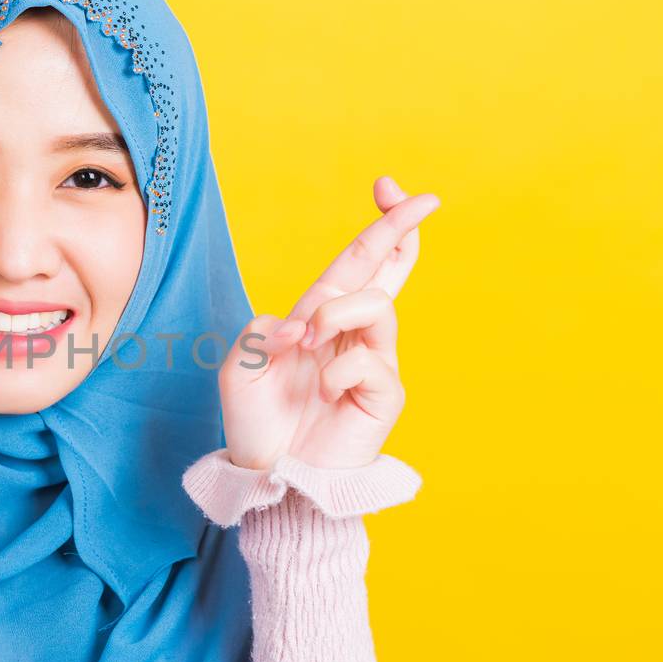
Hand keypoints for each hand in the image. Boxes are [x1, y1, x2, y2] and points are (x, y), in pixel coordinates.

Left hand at [220, 176, 439, 470]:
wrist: (271, 476)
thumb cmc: (257, 425)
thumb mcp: (240, 368)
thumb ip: (262, 332)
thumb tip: (301, 322)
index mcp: (320, 318)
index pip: (358, 263)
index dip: (378, 225)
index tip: (387, 185)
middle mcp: (352, 334)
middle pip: (390, 270)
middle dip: (402, 228)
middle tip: (422, 199)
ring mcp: (373, 362)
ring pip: (376, 306)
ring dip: (336, 315)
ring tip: (307, 344)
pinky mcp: (384, 395)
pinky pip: (369, 362)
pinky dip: (336, 370)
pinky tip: (320, 392)